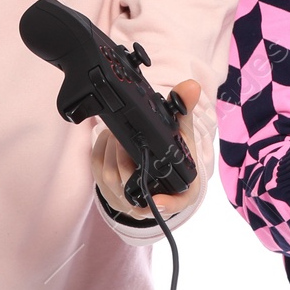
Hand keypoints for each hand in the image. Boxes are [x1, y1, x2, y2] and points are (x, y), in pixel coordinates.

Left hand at [91, 78, 201, 221]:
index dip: (166, 204)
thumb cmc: (174, 153)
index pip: (175, 204)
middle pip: (132, 185)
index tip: (155, 201)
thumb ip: (184, 109)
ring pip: (111, 177)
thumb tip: (191, 85)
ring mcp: (129, 199)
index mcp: (179, 191)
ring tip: (117, 132)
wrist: (157, 167)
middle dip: (123, 157)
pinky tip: (108, 137)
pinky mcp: (108, 190)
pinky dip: (100, 151)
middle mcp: (153, 200)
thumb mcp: (182, 132)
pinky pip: (98, 172)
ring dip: (110, 151)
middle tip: (122, 133)